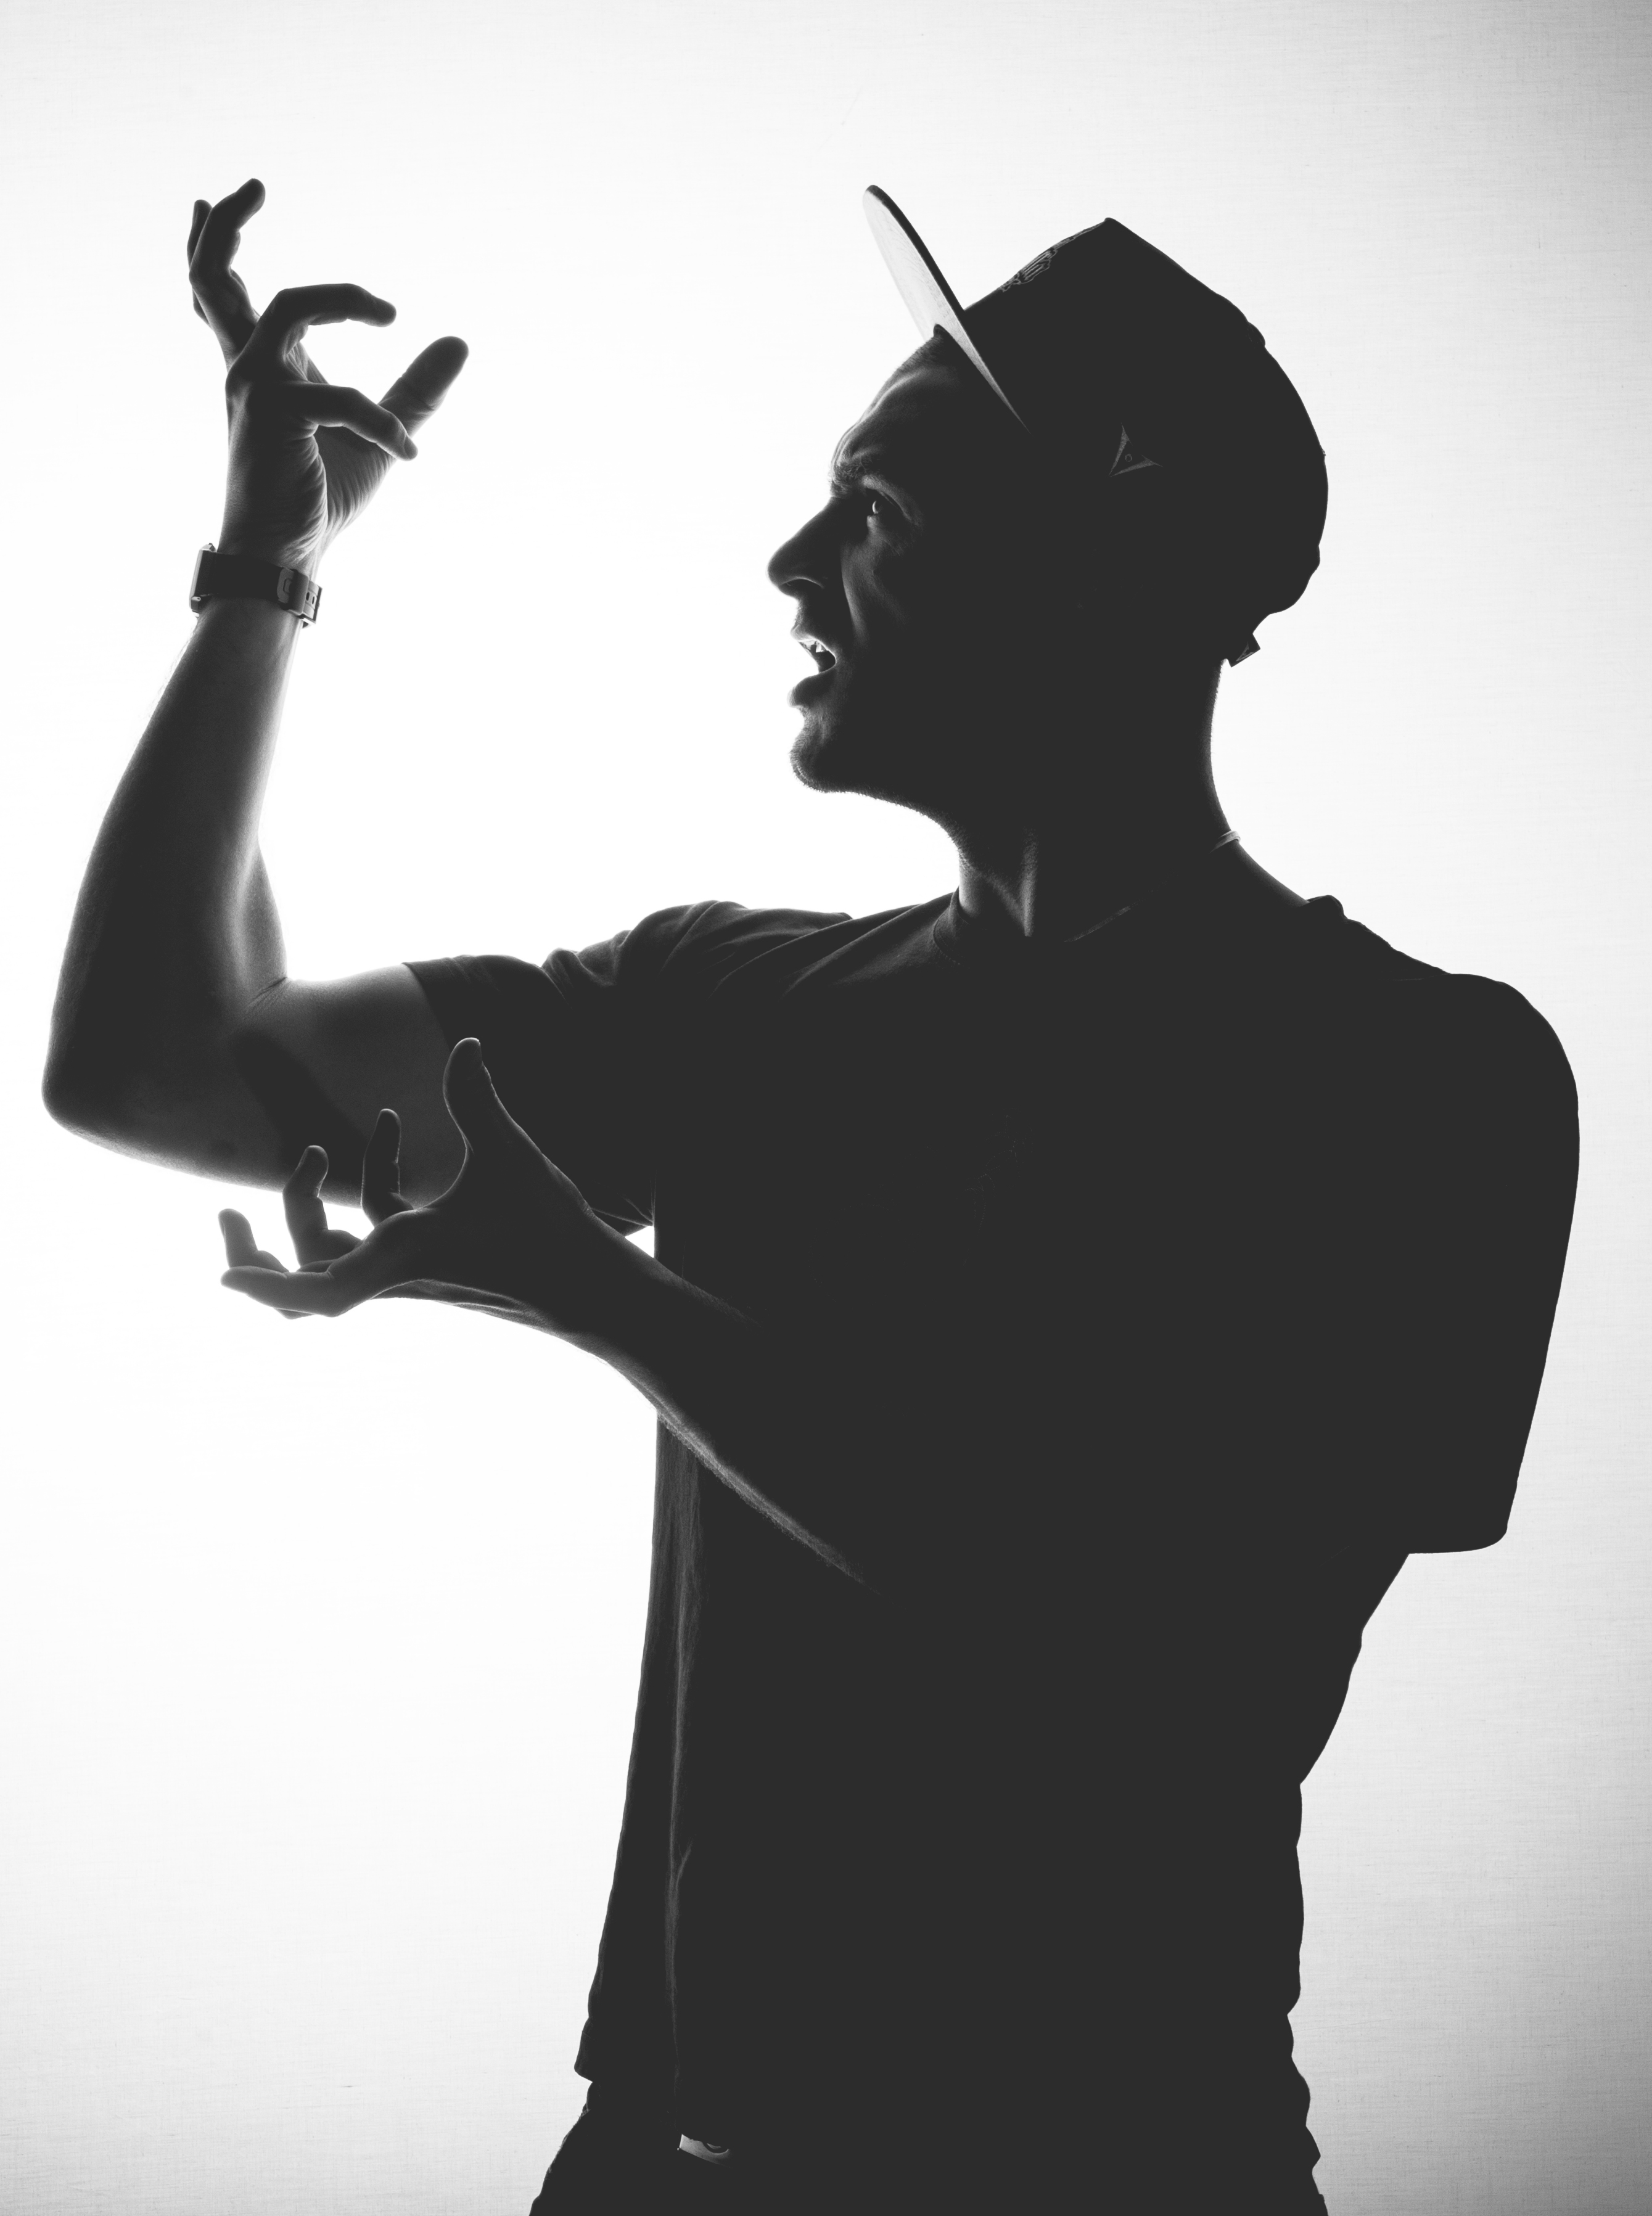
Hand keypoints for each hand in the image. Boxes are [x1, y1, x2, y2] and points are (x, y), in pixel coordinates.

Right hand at [188, 178, 468, 575]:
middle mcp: (249, 369)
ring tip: (390, 315)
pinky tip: (409, 451)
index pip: (223, 295)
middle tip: (256, 185)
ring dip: (343, 299)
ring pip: (291, 305)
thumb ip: (415, 391)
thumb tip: (459, 343)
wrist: (284, 561)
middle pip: (218, 278)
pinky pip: (340, 398)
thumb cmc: (319, 501)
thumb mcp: (380, 436)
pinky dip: (381, 423)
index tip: (227, 200)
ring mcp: (255, 389)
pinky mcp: (276, 417)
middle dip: (228, 227)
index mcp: (263, 369)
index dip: (218, 244)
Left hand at [219, 1039, 630, 1333]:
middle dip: (261, 1250)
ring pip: (332, 1262)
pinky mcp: (430, 1260)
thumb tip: (467, 1046)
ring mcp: (410, 1269)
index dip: (265, 1287)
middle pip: (306, 1280)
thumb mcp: (513, 1159)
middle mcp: (396, 1270)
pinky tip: (391, 1134)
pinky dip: (367, 1193)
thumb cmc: (551, 1234)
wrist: (592, 1292)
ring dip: (305, 1222)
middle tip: (230, 1211)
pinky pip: (375, 1234)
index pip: (318, 1290)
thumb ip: (479, 1101)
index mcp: (404, 1255)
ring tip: (312, 1161)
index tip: (222, 1273)